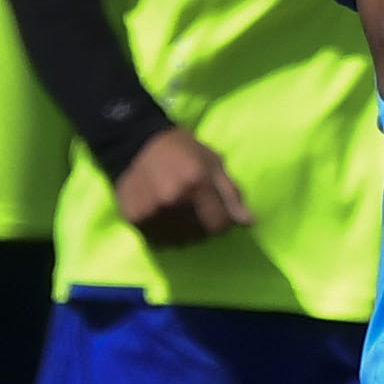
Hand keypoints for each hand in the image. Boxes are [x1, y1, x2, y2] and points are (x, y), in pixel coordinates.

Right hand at [112, 127, 253, 248]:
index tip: (217, 211)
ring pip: (179, 240)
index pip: (220, 225)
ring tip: (179, 213)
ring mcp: (152, 211)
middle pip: (200, 235)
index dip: (222, 220)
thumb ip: (231, 193)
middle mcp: (174, 200)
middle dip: (203, 226)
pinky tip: (163, 216)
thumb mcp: (213, 162)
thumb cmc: (181, 150)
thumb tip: (249, 222)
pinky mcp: (135, 218)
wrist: (134, 142)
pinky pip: (158, 240)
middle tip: (196, 209)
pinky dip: (164, 233)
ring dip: (183, 232)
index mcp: (197, 184)